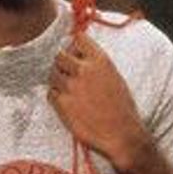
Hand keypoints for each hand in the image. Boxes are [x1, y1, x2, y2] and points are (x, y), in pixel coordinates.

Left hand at [48, 32, 146, 170]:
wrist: (121, 134)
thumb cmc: (122, 108)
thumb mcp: (115, 78)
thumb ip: (97, 66)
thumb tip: (81, 58)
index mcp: (100, 61)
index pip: (78, 39)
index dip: (74, 45)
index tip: (74, 50)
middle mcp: (84, 70)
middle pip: (60, 56)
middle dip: (62, 63)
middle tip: (67, 73)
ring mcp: (71, 87)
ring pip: (52, 74)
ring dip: (58, 80)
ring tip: (69, 90)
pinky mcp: (62, 104)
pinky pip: (50, 93)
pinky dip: (55, 96)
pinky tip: (67, 102)